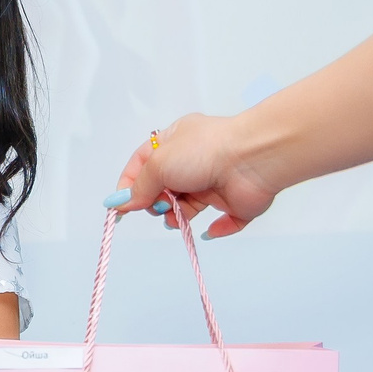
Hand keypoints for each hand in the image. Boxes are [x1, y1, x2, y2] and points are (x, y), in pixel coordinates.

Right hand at [105, 114, 280, 239]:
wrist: (251, 159)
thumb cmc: (204, 151)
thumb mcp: (159, 163)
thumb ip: (139, 186)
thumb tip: (123, 202)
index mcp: (176, 141)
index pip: (144, 163)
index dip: (130, 184)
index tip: (120, 206)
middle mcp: (195, 161)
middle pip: (164, 187)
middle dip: (155, 201)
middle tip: (158, 205)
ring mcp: (215, 182)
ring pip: (188, 207)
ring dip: (177, 216)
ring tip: (176, 216)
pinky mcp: (235, 202)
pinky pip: (223, 222)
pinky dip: (216, 229)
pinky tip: (208, 230)